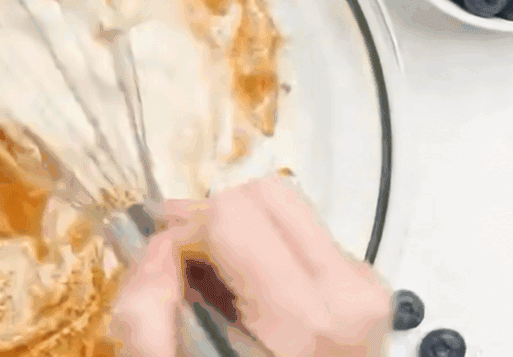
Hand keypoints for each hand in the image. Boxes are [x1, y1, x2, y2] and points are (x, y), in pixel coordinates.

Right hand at [111, 175, 391, 356]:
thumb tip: (155, 243)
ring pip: (285, 206)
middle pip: (263, 194)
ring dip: (239, 234)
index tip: (166, 271)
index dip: (184, 233)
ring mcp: (365, 284)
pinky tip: (250, 294)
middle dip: (212, 222)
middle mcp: (348, 290)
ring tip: (217, 283)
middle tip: (186, 268)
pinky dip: (266, 251)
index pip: (230, 213)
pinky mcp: (367, 283)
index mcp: (303, 318)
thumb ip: (145, 311)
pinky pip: (304, 233)